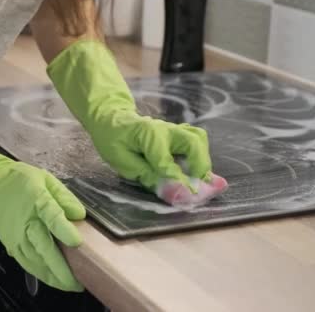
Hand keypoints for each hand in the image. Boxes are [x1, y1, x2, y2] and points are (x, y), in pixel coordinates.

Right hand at [0, 118, 85, 291]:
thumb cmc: (20, 181)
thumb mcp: (46, 179)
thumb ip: (64, 197)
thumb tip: (79, 214)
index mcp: (37, 200)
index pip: (52, 217)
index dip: (64, 231)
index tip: (77, 242)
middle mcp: (26, 222)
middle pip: (44, 247)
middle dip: (60, 267)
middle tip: (77, 281)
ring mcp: (17, 236)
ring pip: (35, 261)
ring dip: (52, 276)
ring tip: (69, 285)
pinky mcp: (11, 245)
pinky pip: (27, 264)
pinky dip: (40, 274)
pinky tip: (53, 280)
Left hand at [47, 40, 213, 192]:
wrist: (111, 118)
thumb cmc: (113, 140)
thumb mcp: (122, 162)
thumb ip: (146, 175)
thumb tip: (170, 190)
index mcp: (147, 134)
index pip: (165, 160)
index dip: (174, 179)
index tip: (181, 195)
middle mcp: (165, 129)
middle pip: (193, 141)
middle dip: (199, 165)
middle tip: (197, 185)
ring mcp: (173, 129)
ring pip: (198, 139)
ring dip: (202, 160)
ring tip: (198, 179)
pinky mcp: (178, 133)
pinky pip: (195, 140)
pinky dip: (199, 156)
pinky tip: (194, 171)